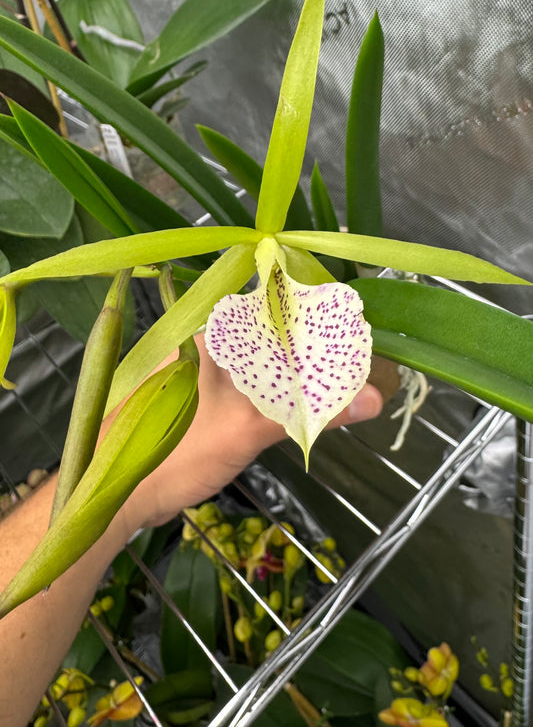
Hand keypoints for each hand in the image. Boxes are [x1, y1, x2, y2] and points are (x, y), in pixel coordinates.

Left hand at [121, 336, 382, 534]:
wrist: (116, 493)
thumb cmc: (174, 453)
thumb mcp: (248, 430)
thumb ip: (312, 412)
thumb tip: (375, 398)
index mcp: (214, 329)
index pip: (277, 300)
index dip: (320, 311)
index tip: (360, 329)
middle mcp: (210, 338)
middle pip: (276, 329)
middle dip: (317, 345)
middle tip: (363, 363)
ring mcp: (206, 366)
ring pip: (265, 357)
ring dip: (300, 371)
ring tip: (345, 382)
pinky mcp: (205, 393)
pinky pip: (253, 381)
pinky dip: (280, 390)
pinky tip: (305, 404)